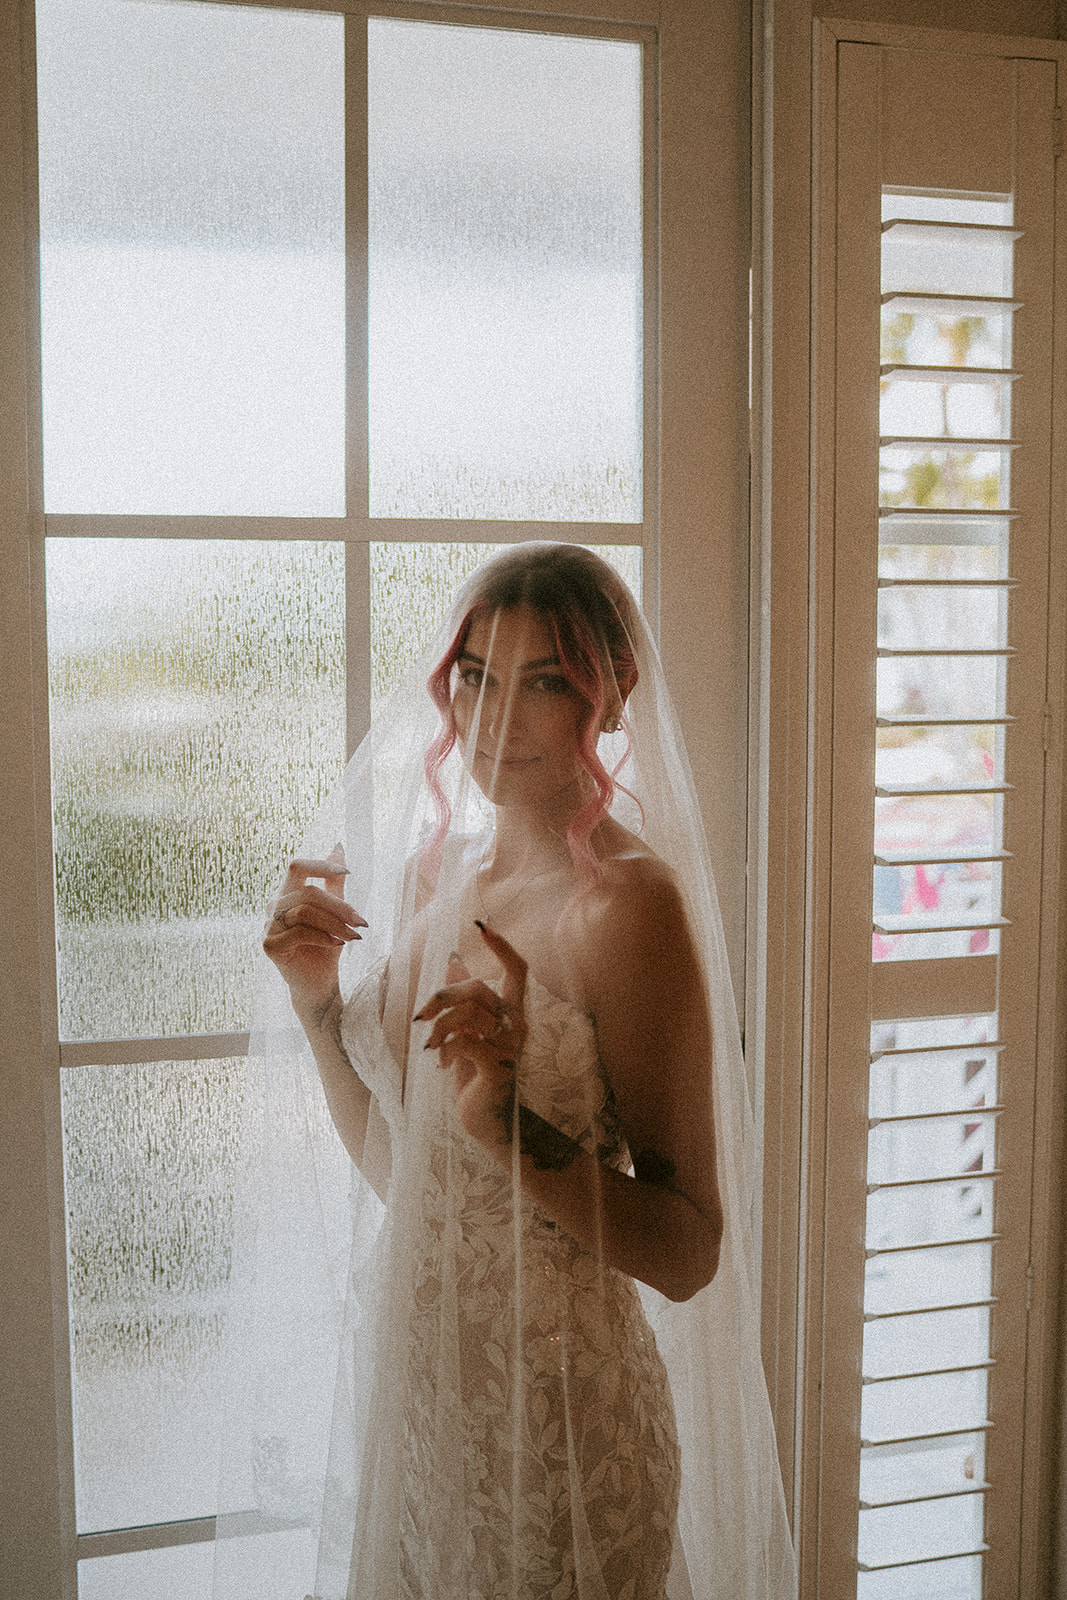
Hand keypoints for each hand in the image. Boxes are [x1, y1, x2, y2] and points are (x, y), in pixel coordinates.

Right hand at [262, 845, 366, 1020]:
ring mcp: (268, 926)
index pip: (297, 866)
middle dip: (339, 906)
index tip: (348, 873)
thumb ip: (333, 882)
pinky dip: (324, 937)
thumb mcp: (334, 911)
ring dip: (335, 923)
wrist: (319, 984)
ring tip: (353, 936)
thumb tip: (337, 847)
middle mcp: (273, 907)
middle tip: (361, 921)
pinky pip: (300, 932)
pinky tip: (337, 945)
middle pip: (307, 892)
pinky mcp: (270, 946)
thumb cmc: (326, 946)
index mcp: (286, 894)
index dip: (321, 866)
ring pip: (304, 911)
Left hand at [414, 922, 527, 1154]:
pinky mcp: (496, 1067)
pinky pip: (463, 1041)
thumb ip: (466, 1002)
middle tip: (421, 1014)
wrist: (488, 1120)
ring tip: (430, 1046)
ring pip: (467, 1015)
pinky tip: (440, 1063)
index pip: (518, 970)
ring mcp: (509, 1047)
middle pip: (480, 988)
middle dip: (444, 995)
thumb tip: (454, 963)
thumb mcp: (470, 1033)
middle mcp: (518, 1025)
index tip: (483, 925)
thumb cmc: (478, 1074)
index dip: (502, 947)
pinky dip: (443, 1049)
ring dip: (438, 1027)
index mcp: (514, 1013)